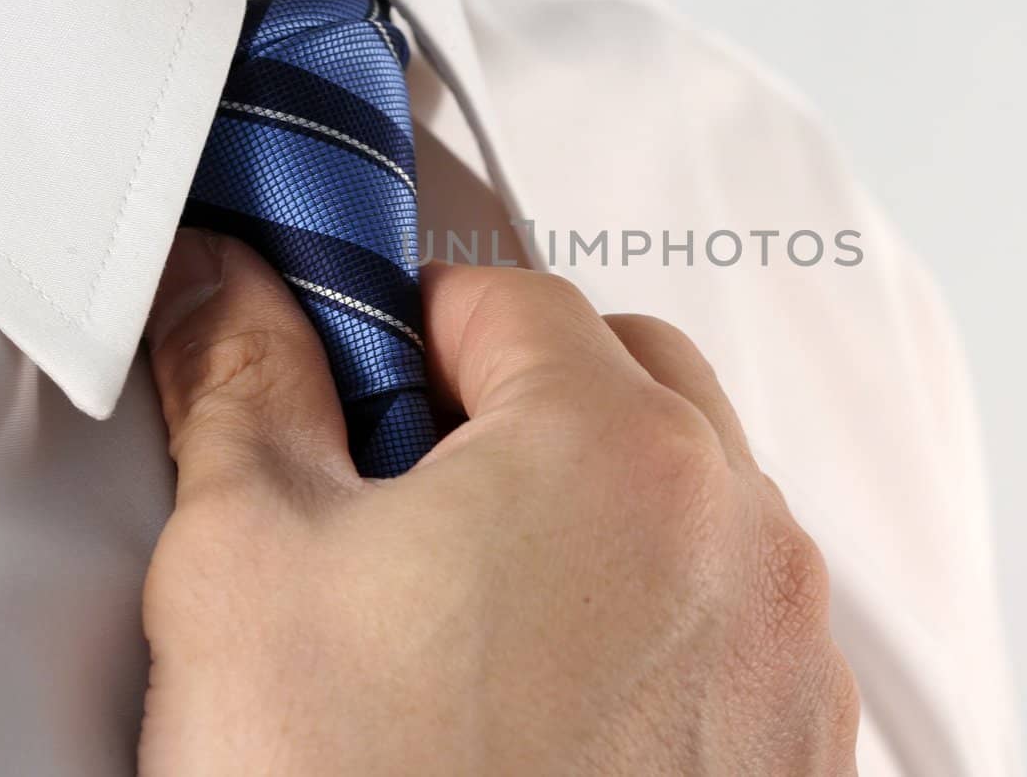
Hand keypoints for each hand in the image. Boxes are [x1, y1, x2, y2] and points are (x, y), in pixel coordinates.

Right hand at [137, 229, 859, 774]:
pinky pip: (733, 606)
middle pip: (623, 372)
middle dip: (517, 399)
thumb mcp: (248, 565)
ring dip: (596, 500)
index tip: (362, 387)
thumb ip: (243, 387)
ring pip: (691, 487)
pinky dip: (657, 605)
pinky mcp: (796, 739)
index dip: (409, 333)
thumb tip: (230, 294)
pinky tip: (553, 690)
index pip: (509, 296)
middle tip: (411, 490)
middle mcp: (735, 529)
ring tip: (477, 607)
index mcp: (614, 448)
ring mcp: (782, 642)